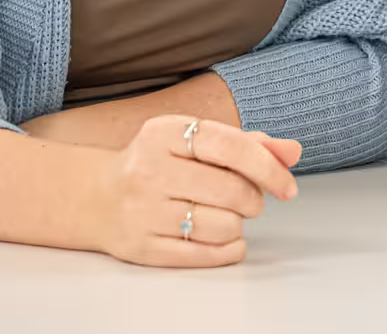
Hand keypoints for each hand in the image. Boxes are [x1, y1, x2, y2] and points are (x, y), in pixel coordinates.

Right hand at [86, 115, 302, 267]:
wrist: (94, 196)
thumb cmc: (157, 163)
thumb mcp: (194, 140)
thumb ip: (246, 143)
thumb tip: (292, 152)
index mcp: (164, 132)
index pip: (230, 146)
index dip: (268, 167)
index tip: (288, 186)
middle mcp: (150, 170)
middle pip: (231, 190)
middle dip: (253, 199)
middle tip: (247, 199)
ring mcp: (144, 211)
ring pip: (223, 225)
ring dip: (238, 224)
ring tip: (225, 215)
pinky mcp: (142, 248)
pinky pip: (207, 254)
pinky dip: (229, 248)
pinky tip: (226, 238)